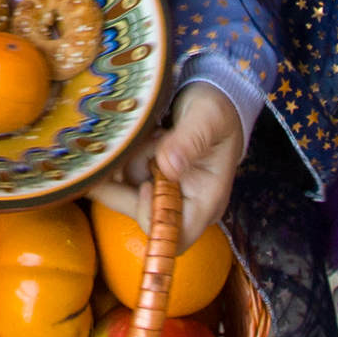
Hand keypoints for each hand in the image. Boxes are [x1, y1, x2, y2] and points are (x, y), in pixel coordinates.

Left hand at [102, 83, 244, 239]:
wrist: (210, 100)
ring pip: (125, 194)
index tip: (146, 183)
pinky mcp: (147, 181)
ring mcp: (162, 194)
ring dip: (127, 163)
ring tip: (151, 135)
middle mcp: (183, 205)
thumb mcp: (208, 118)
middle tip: (146, 143)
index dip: (152, 218)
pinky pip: (121, 180)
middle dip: (132, 180)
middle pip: (142, 216)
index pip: (175, 236)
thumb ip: (190, 140)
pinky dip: (122, 160)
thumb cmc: (216, 112)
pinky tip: (140, 138)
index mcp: (205, 201)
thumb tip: (169, 166)